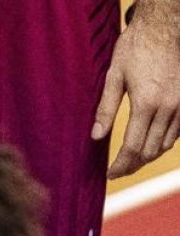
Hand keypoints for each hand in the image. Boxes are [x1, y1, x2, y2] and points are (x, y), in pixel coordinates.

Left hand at [93, 2, 179, 178]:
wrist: (165, 27)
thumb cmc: (136, 48)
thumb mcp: (114, 76)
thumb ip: (105, 109)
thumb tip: (96, 136)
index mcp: (146, 104)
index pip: (133, 148)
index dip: (120, 166)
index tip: (109, 175)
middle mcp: (168, 108)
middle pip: (150, 152)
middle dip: (132, 165)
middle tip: (116, 171)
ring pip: (165, 145)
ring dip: (147, 157)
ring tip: (129, 162)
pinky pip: (176, 133)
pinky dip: (161, 144)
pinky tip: (147, 144)